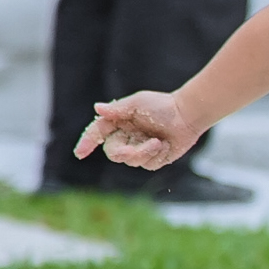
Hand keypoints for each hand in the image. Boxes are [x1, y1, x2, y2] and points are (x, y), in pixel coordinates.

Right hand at [75, 91, 202, 170]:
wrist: (188, 116)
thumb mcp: (138, 103)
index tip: (80, 153)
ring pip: (131, 161)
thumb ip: (118, 109)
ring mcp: (139, 148)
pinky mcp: (153, 158)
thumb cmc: (163, 106)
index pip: (98, 132)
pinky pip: (147, 165)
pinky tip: (166, 145)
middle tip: (130, 152)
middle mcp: (126, 136)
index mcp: (119, 122)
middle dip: (122, 153)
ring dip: (144, 152)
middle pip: (113, 152)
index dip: (87, 142)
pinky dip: (156, 156)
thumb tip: (97, 108)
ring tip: (159, 141)